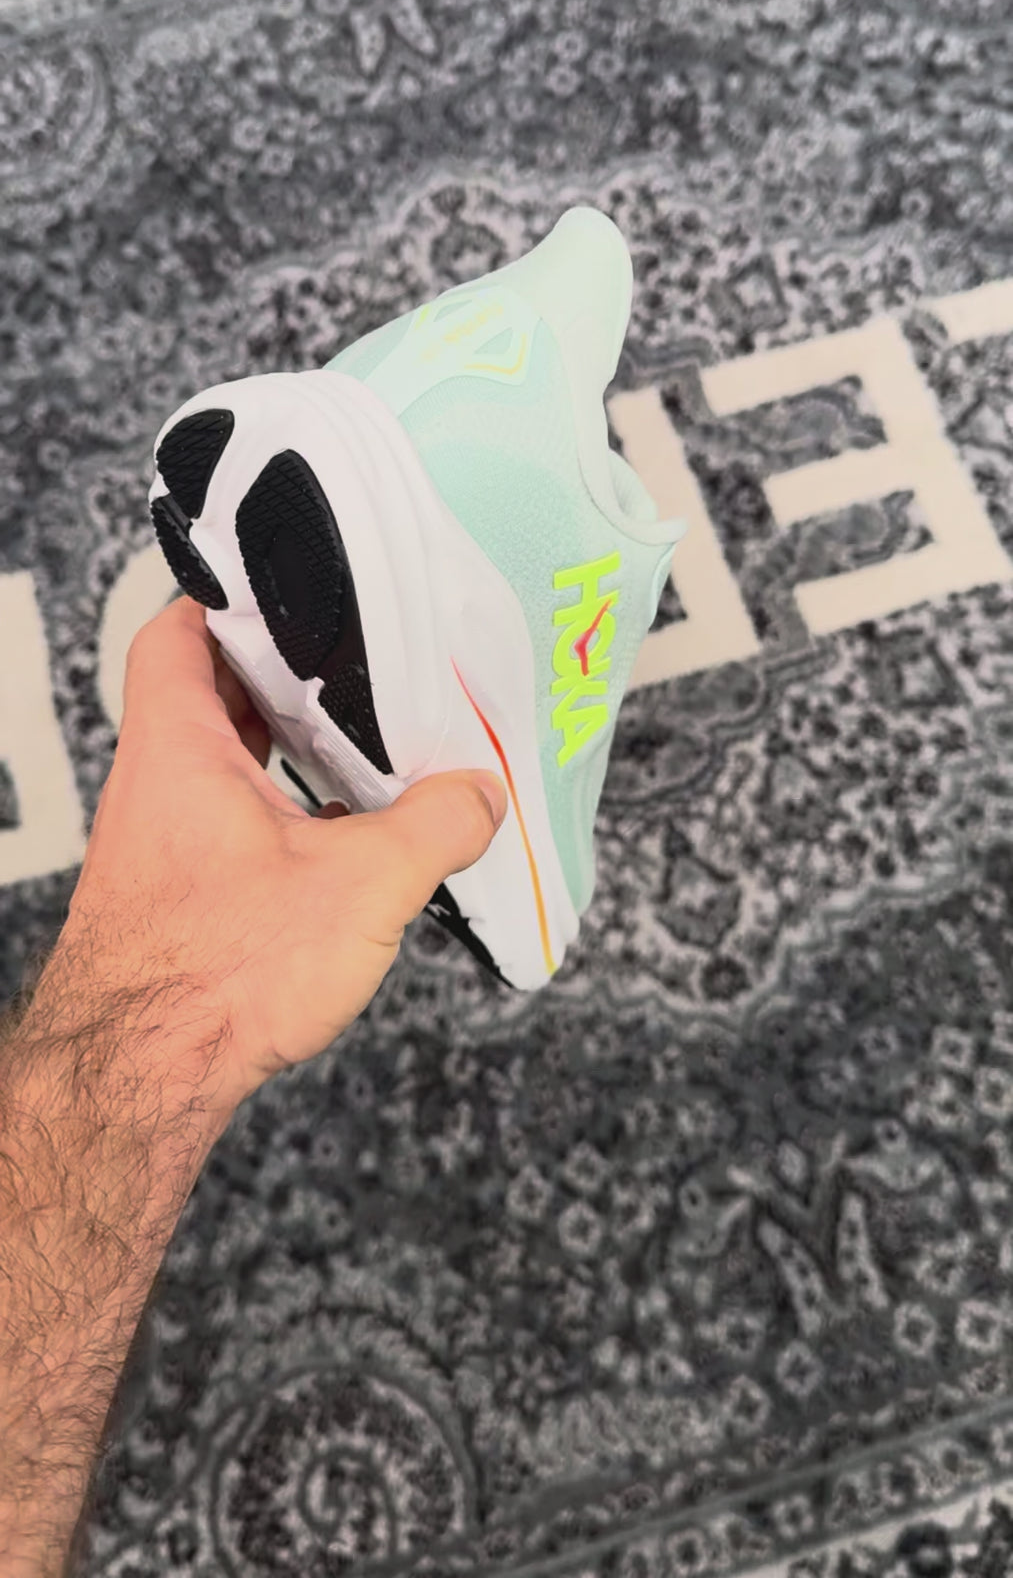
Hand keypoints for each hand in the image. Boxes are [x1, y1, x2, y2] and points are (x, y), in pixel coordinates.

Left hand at [47, 596, 505, 1123]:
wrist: (138, 1082)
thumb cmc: (213, 978)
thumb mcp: (359, 886)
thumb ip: (434, 828)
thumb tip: (480, 795)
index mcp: (177, 750)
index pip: (175, 635)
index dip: (224, 598)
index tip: (282, 587)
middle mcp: (155, 788)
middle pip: (206, 696)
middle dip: (276, 676)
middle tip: (346, 663)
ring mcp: (161, 846)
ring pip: (220, 766)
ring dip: (278, 750)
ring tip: (355, 745)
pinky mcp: (176, 899)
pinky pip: (228, 825)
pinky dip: (278, 814)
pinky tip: (336, 840)